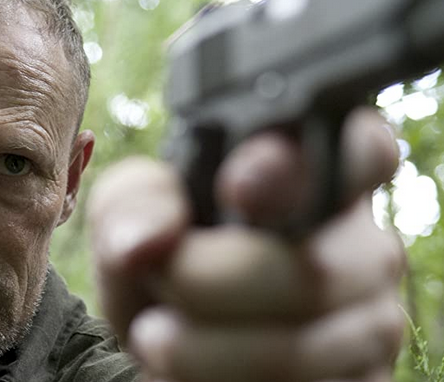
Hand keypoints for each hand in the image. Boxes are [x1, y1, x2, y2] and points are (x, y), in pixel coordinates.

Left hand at [87, 108, 404, 381]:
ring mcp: (371, 318)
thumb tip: (147, 241)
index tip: (234, 189)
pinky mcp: (363, 381)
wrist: (170, 327)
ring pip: (304, 346)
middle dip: (212, 283)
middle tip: (158, 280)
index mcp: (317, 180)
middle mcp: (360, 245)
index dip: (302, 169)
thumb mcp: (136, 214)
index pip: (362, 149)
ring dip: (206, 348)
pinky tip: (191, 369)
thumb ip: (138, 203)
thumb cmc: (165, 254)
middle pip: (314, 267)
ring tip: (154, 335)